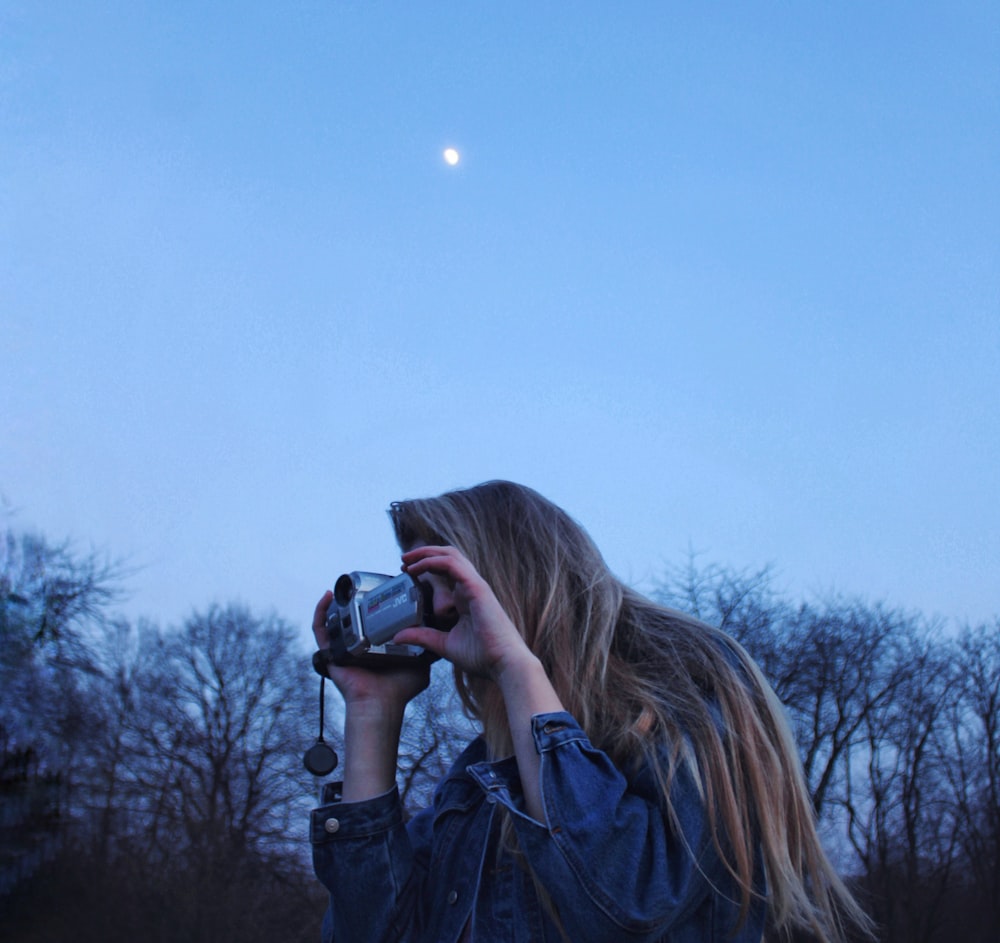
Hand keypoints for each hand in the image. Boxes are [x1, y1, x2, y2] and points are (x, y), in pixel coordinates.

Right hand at [312, 591, 429, 710]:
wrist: (382, 704)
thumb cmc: (399, 690)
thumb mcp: (419, 664)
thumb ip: (428, 648)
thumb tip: (438, 633)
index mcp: (375, 645)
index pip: (370, 620)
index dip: (374, 603)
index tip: (383, 587)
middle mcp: (357, 645)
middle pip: (352, 617)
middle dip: (354, 599)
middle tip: (363, 583)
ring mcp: (343, 647)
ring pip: (334, 619)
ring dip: (335, 602)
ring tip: (343, 586)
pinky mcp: (330, 652)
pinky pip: (320, 629)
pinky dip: (320, 612)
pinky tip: (327, 596)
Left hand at [393, 545, 533, 680]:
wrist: (504, 664)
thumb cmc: (482, 656)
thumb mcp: (444, 644)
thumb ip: (423, 637)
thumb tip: (397, 636)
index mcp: (466, 598)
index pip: (446, 571)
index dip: (426, 566)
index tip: (407, 572)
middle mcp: (471, 588)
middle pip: (448, 557)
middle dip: (424, 553)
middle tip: (403, 560)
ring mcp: (475, 586)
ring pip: (451, 555)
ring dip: (426, 553)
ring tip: (407, 559)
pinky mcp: (477, 588)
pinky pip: (453, 565)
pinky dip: (433, 561)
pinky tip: (418, 568)